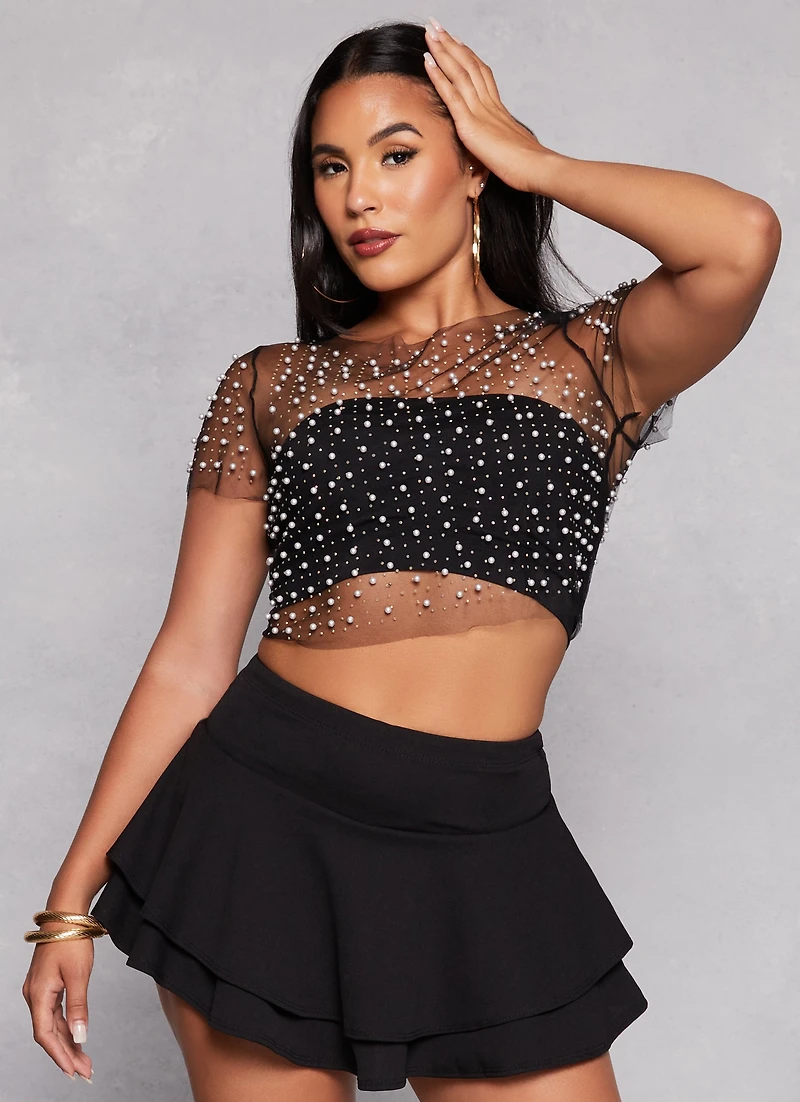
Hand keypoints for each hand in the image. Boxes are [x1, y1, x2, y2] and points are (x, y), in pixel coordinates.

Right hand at [22, 931, 94, 1082]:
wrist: (66, 915)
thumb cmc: (71, 941)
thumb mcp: (79, 974)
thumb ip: (79, 1007)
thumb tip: (80, 1037)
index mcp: (38, 995)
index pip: (45, 1035)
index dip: (59, 1055)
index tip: (73, 1072)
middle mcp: (35, 996)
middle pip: (49, 1033)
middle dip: (67, 1054)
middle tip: (85, 1072)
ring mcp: (40, 991)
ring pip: (52, 1025)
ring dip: (68, 1043)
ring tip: (84, 1061)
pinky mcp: (48, 985)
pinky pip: (55, 1014)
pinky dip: (67, 1027)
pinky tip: (77, 1038)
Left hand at [423, 19, 551, 193]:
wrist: (536, 168)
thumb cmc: (527, 166)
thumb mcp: (511, 151)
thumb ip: (500, 145)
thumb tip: (498, 150)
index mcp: (498, 110)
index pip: (481, 74)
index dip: (468, 55)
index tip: (456, 41)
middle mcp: (489, 104)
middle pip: (469, 65)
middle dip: (452, 44)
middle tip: (438, 25)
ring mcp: (480, 111)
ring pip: (460, 72)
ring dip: (443, 50)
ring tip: (431, 32)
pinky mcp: (470, 124)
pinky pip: (451, 94)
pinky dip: (438, 75)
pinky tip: (427, 60)